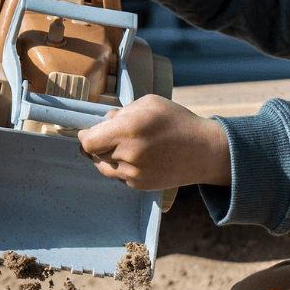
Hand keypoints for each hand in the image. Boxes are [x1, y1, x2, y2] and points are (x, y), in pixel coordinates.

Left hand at [78, 95, 231, 188]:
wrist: (205, 152)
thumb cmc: (178, 122)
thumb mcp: (150, 103)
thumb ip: (121, 111)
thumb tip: (102, 122)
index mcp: (128, 130)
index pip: (88, 140)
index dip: (85, 135)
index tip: (90, 131)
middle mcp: (128, 154)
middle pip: (94, 153)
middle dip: (99, 143)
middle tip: (112, 136)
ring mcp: (134, 174)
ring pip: (104, 167)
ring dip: (108, 156)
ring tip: (125, 147)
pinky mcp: (140, 185)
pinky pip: (119, 176)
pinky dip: (123, 167)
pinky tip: (139, 158)